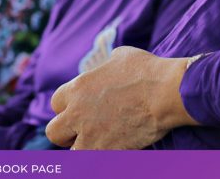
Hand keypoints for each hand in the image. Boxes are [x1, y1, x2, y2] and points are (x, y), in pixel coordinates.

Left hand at [46, 47, 195, 149]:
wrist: (166, 92)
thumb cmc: (147, 70)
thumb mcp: (120, 57)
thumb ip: (105, 67)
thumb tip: (108, 69)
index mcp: (78, 88)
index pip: (56, 103)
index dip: (67, 108)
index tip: (80, 110)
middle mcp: (78, 113)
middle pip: (54, 132)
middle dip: (66, 133)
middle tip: (83, 131)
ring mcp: (91, 136)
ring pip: (72, 153)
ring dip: (83, 149)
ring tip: (100, 143)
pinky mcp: (107, 152)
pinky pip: (94, 162)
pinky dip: (103, 158)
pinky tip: (115, 150)